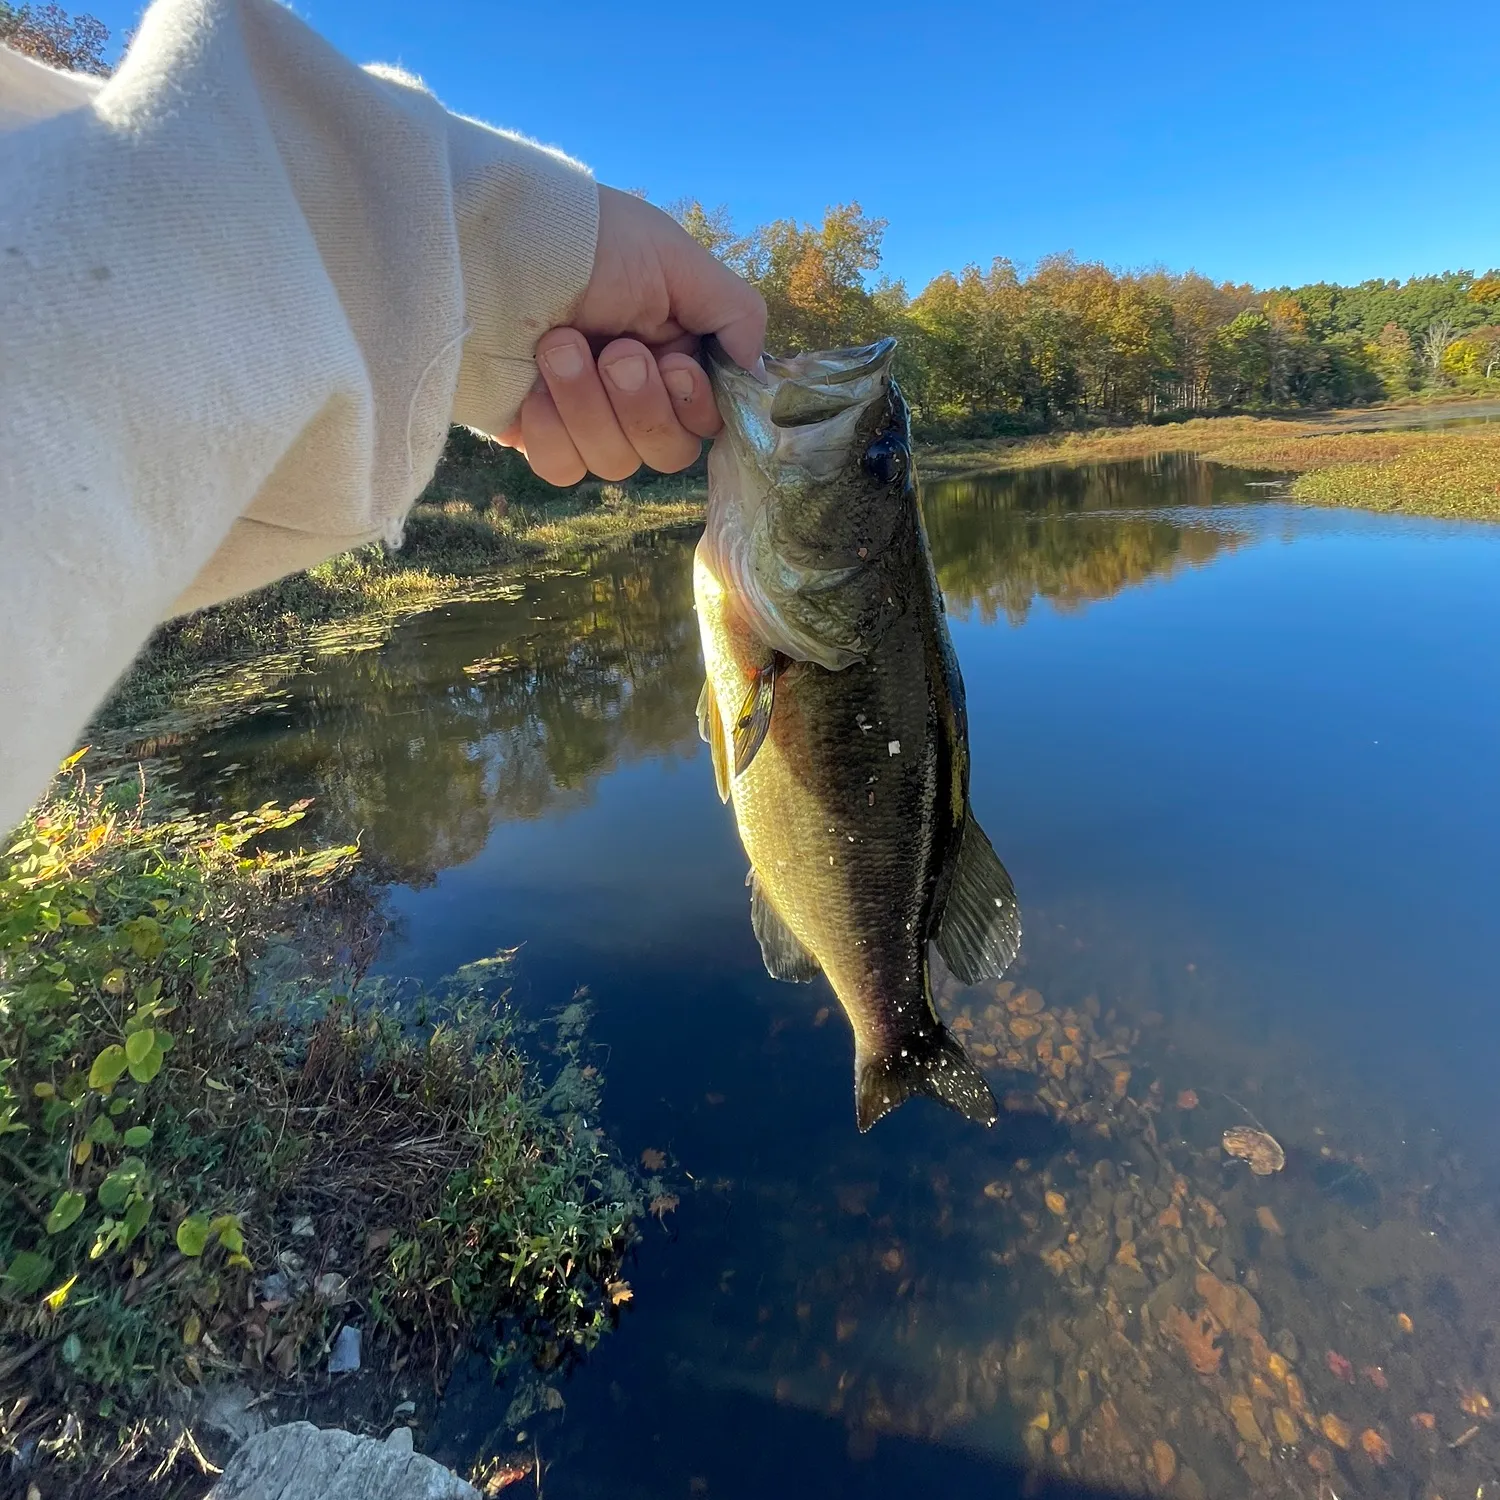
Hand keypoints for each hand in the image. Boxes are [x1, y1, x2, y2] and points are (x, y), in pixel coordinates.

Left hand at [499, 186, 765, 484]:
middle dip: (640, 405)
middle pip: (666, 452)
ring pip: (614, 462)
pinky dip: (552, 432)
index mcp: (675, 354)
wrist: (491, 241)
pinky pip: (562, 469)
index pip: (707, 421)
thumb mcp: (675, 259)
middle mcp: (635, 394)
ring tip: (559, 346)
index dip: (692, 405)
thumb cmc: (586, 239)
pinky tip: (535, 389)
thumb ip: (736, 313)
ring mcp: (584, 418)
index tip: (672, 362)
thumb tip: (759, 374)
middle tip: (613, 352)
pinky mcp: (536, 434)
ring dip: (588, 405)